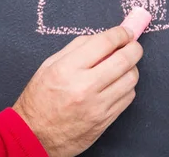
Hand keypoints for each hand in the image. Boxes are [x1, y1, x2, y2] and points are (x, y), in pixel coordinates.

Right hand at [13, 8, 150, 156]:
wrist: (34, 136)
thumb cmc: (39, 98)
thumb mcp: (49, 66)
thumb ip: (76, 48)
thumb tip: (104, 37)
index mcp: (67, 69)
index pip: (104, 43)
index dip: (120, 33)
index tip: (125, 32)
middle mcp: (84, 87)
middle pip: (124, 60)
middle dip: (134, 47)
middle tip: (132, 45)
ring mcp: (97, 106)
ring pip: (130, 79)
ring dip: (131, 68)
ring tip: (123, 66)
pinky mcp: (104, 120)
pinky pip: (128, 98)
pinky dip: (127, 87)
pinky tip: (117, 84)